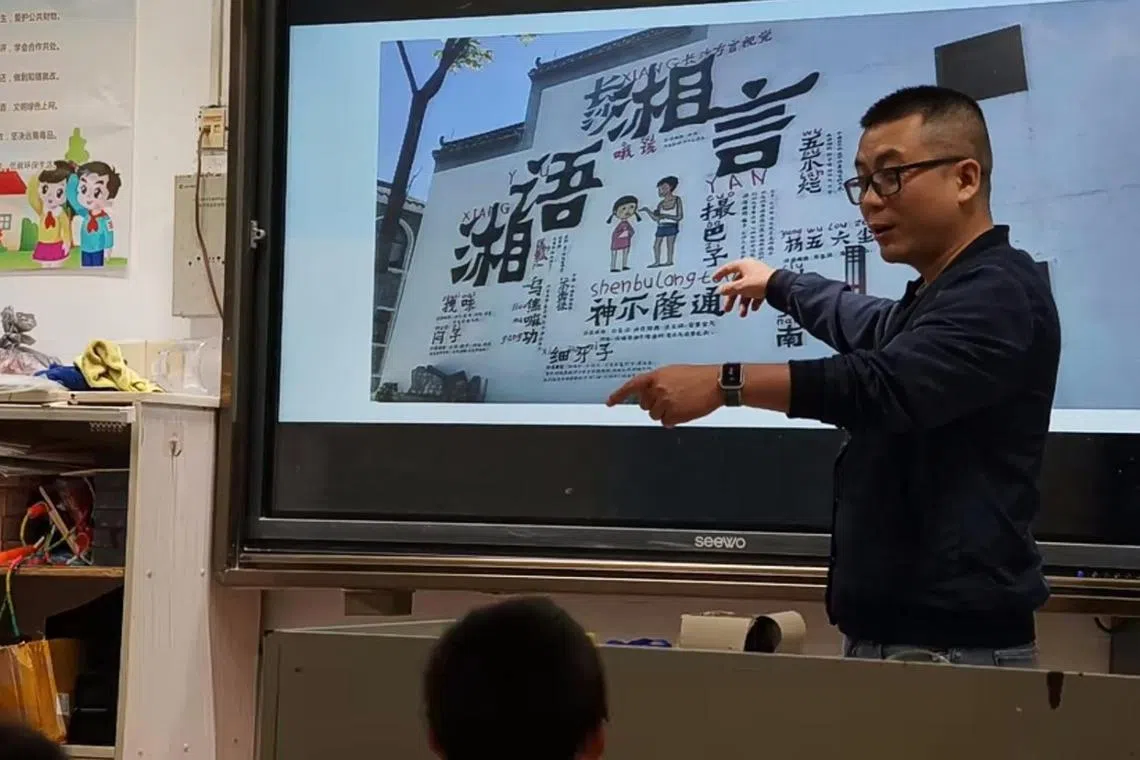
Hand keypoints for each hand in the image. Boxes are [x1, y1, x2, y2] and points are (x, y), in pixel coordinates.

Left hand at [606, 364, 720, 426]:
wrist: (717, 383)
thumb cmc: (698, 376)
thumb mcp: (674, 372)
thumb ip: (657, 381)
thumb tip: (647, 395)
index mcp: (656, 376)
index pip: (631, 386)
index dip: (619, 395)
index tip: (609, 403)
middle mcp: (657, 389)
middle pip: (644, 405)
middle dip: (655, 404)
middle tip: (672, 397)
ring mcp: (665, 402)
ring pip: (654, 415)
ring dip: (666, 412)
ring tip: (682, 402)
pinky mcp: (673, 414)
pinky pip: (666, 422)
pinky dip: (674, 419)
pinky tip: (685, 409)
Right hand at [712, 258, 775, 316]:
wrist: (780, 287)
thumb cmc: (760, 282)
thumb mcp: (740, 286)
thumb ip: (728, 289)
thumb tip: (719, 290)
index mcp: (743, 265)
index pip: (728, 268)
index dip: (720, 274)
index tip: (714, 280)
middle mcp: (751, 269)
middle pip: (736, 284)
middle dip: (732, 298)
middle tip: (727, 309)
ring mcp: (759, 277)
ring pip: (746, 291)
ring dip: (743, 303)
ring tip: (743, 314)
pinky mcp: (767, 284)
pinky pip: (756, 293)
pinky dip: (753, 301)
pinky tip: (754, 308)